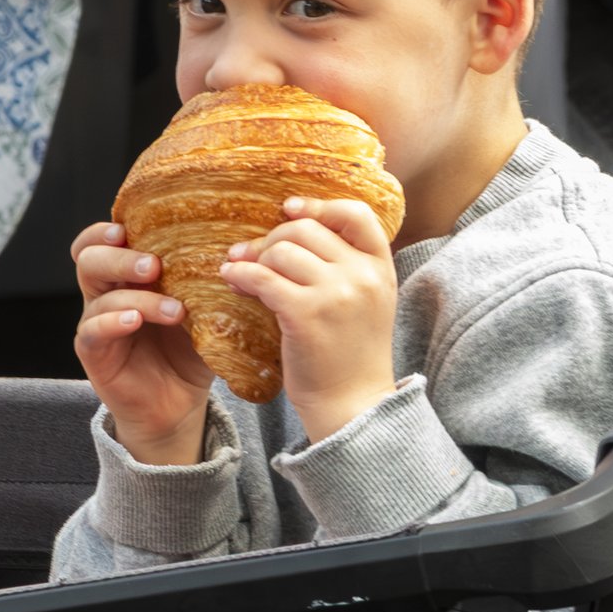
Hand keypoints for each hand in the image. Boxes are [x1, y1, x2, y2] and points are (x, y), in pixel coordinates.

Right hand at [71, 221, 212, 464]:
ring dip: (135, 294)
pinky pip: (92, 330)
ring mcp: (96, 320)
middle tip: (156, 265)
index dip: (109, 229)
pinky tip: (136, 321)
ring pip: (94, 290)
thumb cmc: (190, 349)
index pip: (103, 240)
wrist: (178, 403)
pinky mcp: (93, 352)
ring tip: (173, 309)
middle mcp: (107, 291)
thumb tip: (247, 248)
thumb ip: (211, 280)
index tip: (130, 226)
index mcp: (129, 274)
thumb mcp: (203, 309)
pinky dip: (113, 321)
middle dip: (122, 256)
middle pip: (91, 257)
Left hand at [218, 197, 397, 443]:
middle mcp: (363, 275)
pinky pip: (262, 278)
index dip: (319, 205)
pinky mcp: (306, 314)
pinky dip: (240, 275)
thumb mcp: (366, 302)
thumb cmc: (350, 353)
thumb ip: (346, 265)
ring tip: (239, 272)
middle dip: (272, 239)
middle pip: (306, 230)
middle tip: (250, 253)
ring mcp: (336, 294)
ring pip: (281, 251)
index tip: (289, 208)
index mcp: (381, 268)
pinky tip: (231, 280)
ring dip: (253, 259)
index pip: (356, 214)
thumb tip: (294, 223)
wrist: (352, 406)